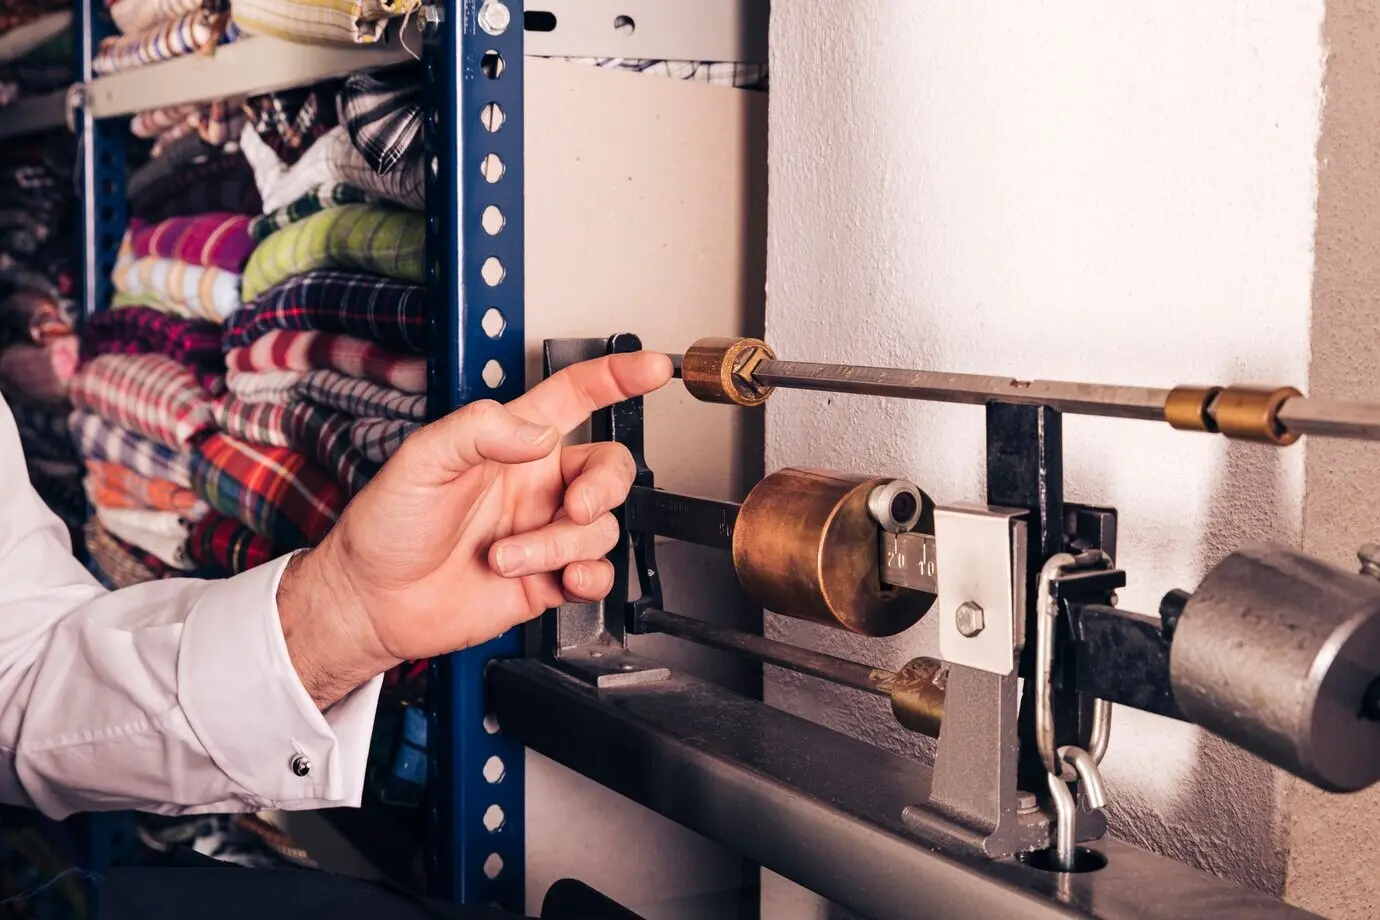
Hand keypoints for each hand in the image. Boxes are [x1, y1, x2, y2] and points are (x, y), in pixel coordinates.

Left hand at [276, 351, 673, 708]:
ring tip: (505, 557)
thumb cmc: (387, 525)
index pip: (579, 396)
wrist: (372, 602)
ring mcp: (545, 531)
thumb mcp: (422, 459)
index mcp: (513, 442)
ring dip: (558, 546)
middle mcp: (538, 483)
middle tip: (570, 506)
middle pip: (610, 468)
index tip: (655, 368)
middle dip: (603, 487)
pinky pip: (598, 573)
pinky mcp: (547, 579)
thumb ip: (480, 430)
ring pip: (599, 528)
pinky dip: (589, 578)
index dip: (619, 376)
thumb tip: (540, 434)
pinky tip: (560, 579)